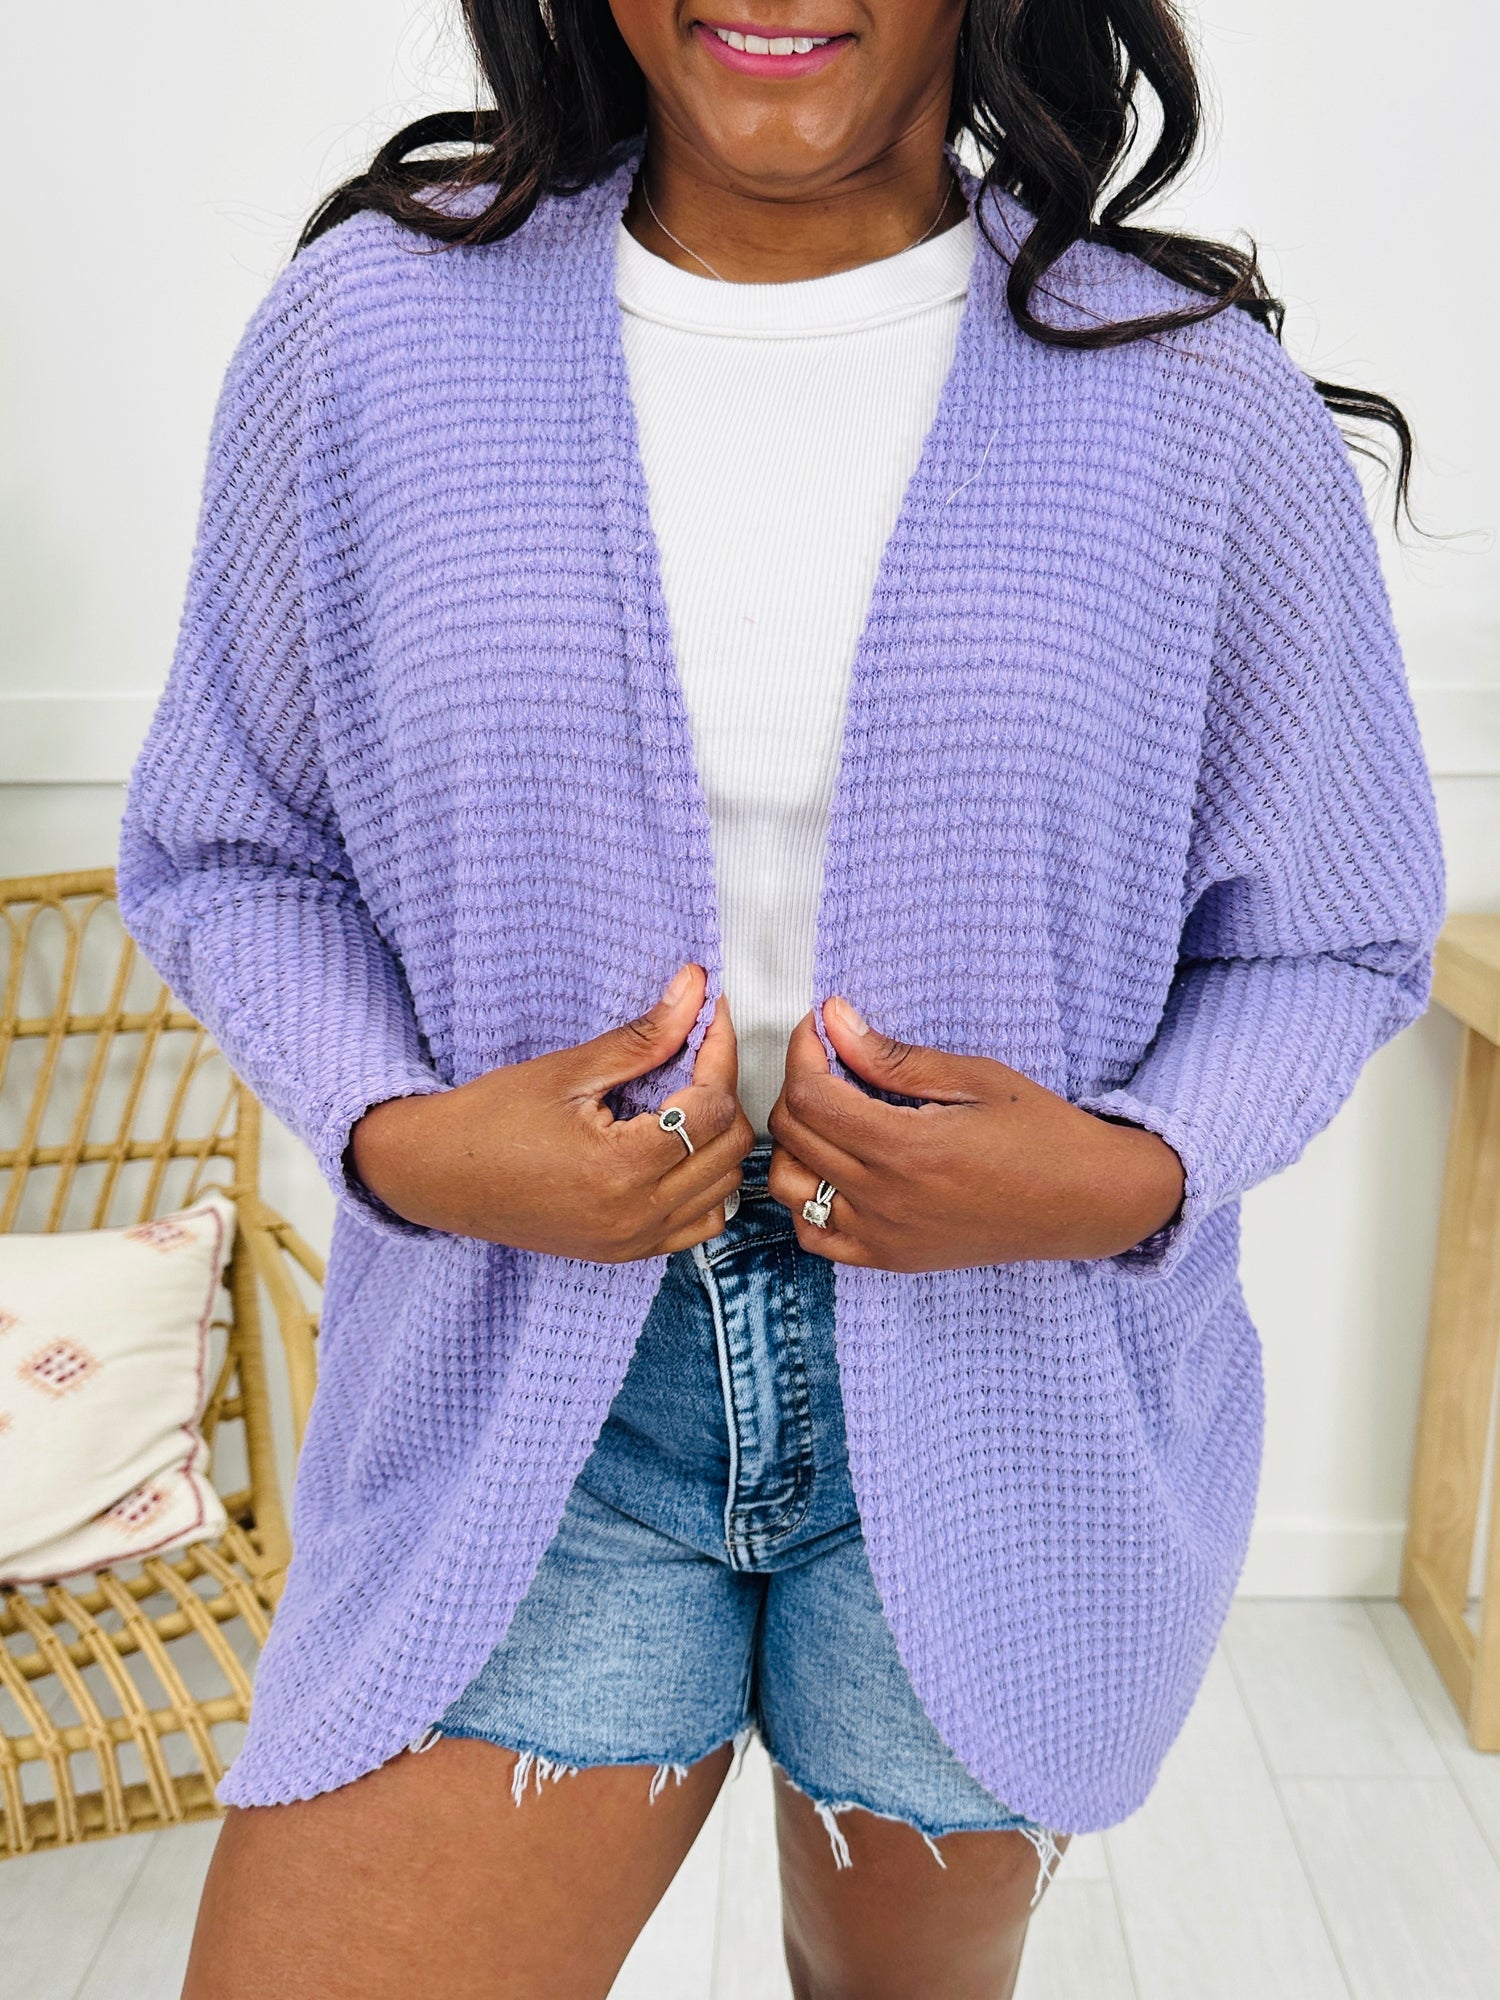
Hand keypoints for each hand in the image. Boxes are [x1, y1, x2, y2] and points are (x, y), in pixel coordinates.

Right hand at [348, 966, 755, 1258]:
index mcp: (620, 1169)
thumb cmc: (490, 1117)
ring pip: (724, 1190)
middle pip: (730, 1150)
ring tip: (688, 1098)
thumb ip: (643, 1036)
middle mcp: (635, 1216)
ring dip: (718, 1140)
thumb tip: (695, 989)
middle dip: (723, 1092)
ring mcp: (632, 1242)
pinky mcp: (625, 1253)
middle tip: (699, 1051)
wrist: (435, 1176)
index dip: (718, 1053)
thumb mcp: (569, 1071)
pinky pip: (699, 1224)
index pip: (712, 1107)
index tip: (711, 1015)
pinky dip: (704, 1185)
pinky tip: (678, 1150)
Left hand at [766, 997, 1184, 1270]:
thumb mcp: (974, 1077)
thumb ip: (894, 1056)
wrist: (1085, 1202)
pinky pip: (813, 1234)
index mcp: (907, 1149)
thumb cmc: (1040, 1131)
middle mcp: (885, 1199)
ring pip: (788, 1185)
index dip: (803, 1050)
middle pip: (792, 1133)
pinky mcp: (890, 1259)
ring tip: (833, 1114)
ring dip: (796, 1141)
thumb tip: (834, 1018)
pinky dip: (807, 1198)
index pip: (810, 1095)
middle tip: (831, 1061)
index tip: (821, 1028)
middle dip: (799, 1084)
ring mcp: (883, 1236)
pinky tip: (836, 1169)